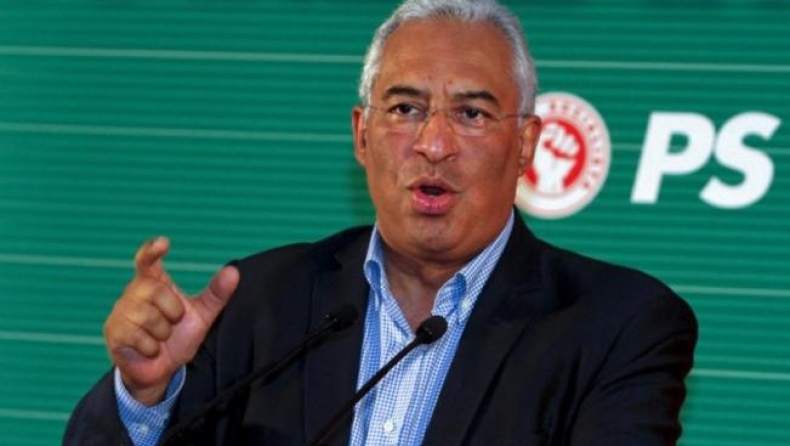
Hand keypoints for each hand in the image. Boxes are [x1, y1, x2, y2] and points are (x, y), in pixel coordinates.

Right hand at [103, 237, 238, 404]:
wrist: (161, 370)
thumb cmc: (178, 337)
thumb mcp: (201, 316)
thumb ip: (216, 294)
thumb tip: (234, 271)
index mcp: (154, 283)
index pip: (147, 261)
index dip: (152, 250)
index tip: (163, 243)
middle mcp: (134, 292)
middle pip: (156, 290)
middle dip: (173, 311)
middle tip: (172, 323)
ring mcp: (121, 312)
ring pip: (147, 316)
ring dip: (162, 333)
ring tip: (159, 338)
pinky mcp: (113, 332)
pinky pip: (138, 336)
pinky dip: (151, 347)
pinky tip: (149, 349)